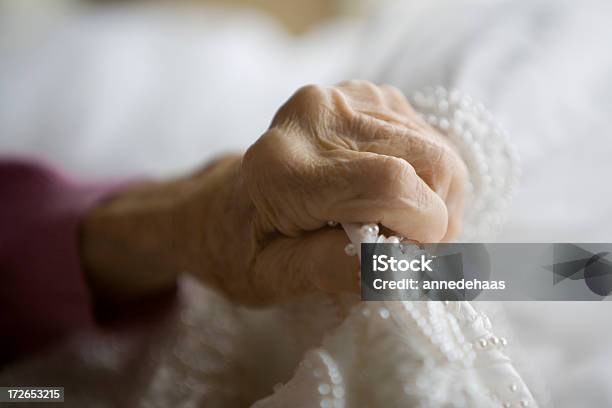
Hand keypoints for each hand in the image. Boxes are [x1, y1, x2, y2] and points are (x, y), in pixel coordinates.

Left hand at [81, 81, 466, 305]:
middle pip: (430, 161)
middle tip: (404, 247)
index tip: (406, 258)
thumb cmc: (244, 249)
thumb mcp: (274, 279)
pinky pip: (429, 136)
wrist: (223, 207)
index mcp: (284, 167)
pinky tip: (393, 194)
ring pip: (439, 148)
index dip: (423, 228)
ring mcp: (343, 96)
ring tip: (394, 223)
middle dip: (437, 216)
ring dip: (435, 198)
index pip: (392, 184)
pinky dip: (427, 176)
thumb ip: (334, 272)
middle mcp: (314, 115)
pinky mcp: (365, 94)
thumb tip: (403, 268)